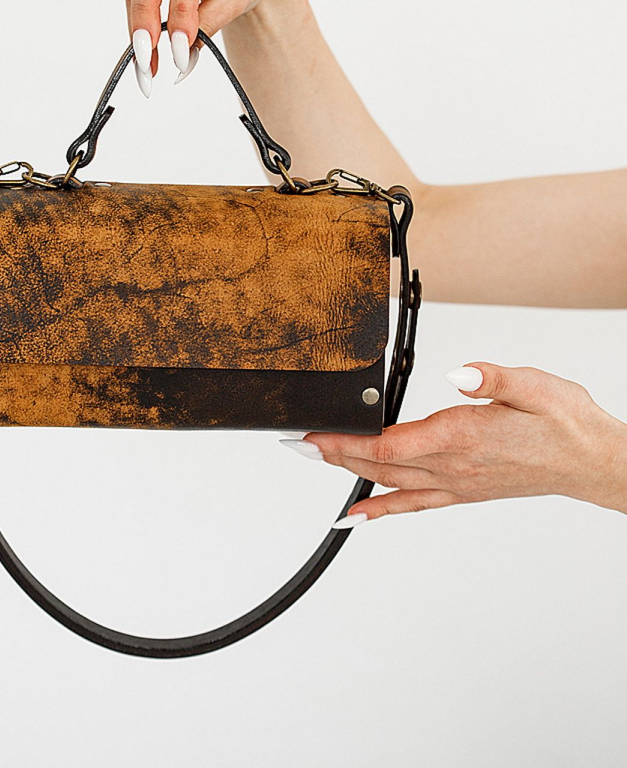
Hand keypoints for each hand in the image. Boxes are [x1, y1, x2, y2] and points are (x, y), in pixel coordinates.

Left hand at [288, 362, 626, 522]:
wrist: (592, 461)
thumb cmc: (565, 420)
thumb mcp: (533, 384)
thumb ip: (492, 378)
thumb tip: (460, 374)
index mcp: (463, 436)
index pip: (389, 444)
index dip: (346, 441)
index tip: (313, 435)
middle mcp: (454, 466)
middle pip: (380, 465)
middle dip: (334, 454)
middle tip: (296, 446)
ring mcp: (458, 483)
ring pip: (392, 482)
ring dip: (350, 473)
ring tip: (317, 463)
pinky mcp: (465, 490)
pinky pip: (414, 504)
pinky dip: (382, 508)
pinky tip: (358, 513)